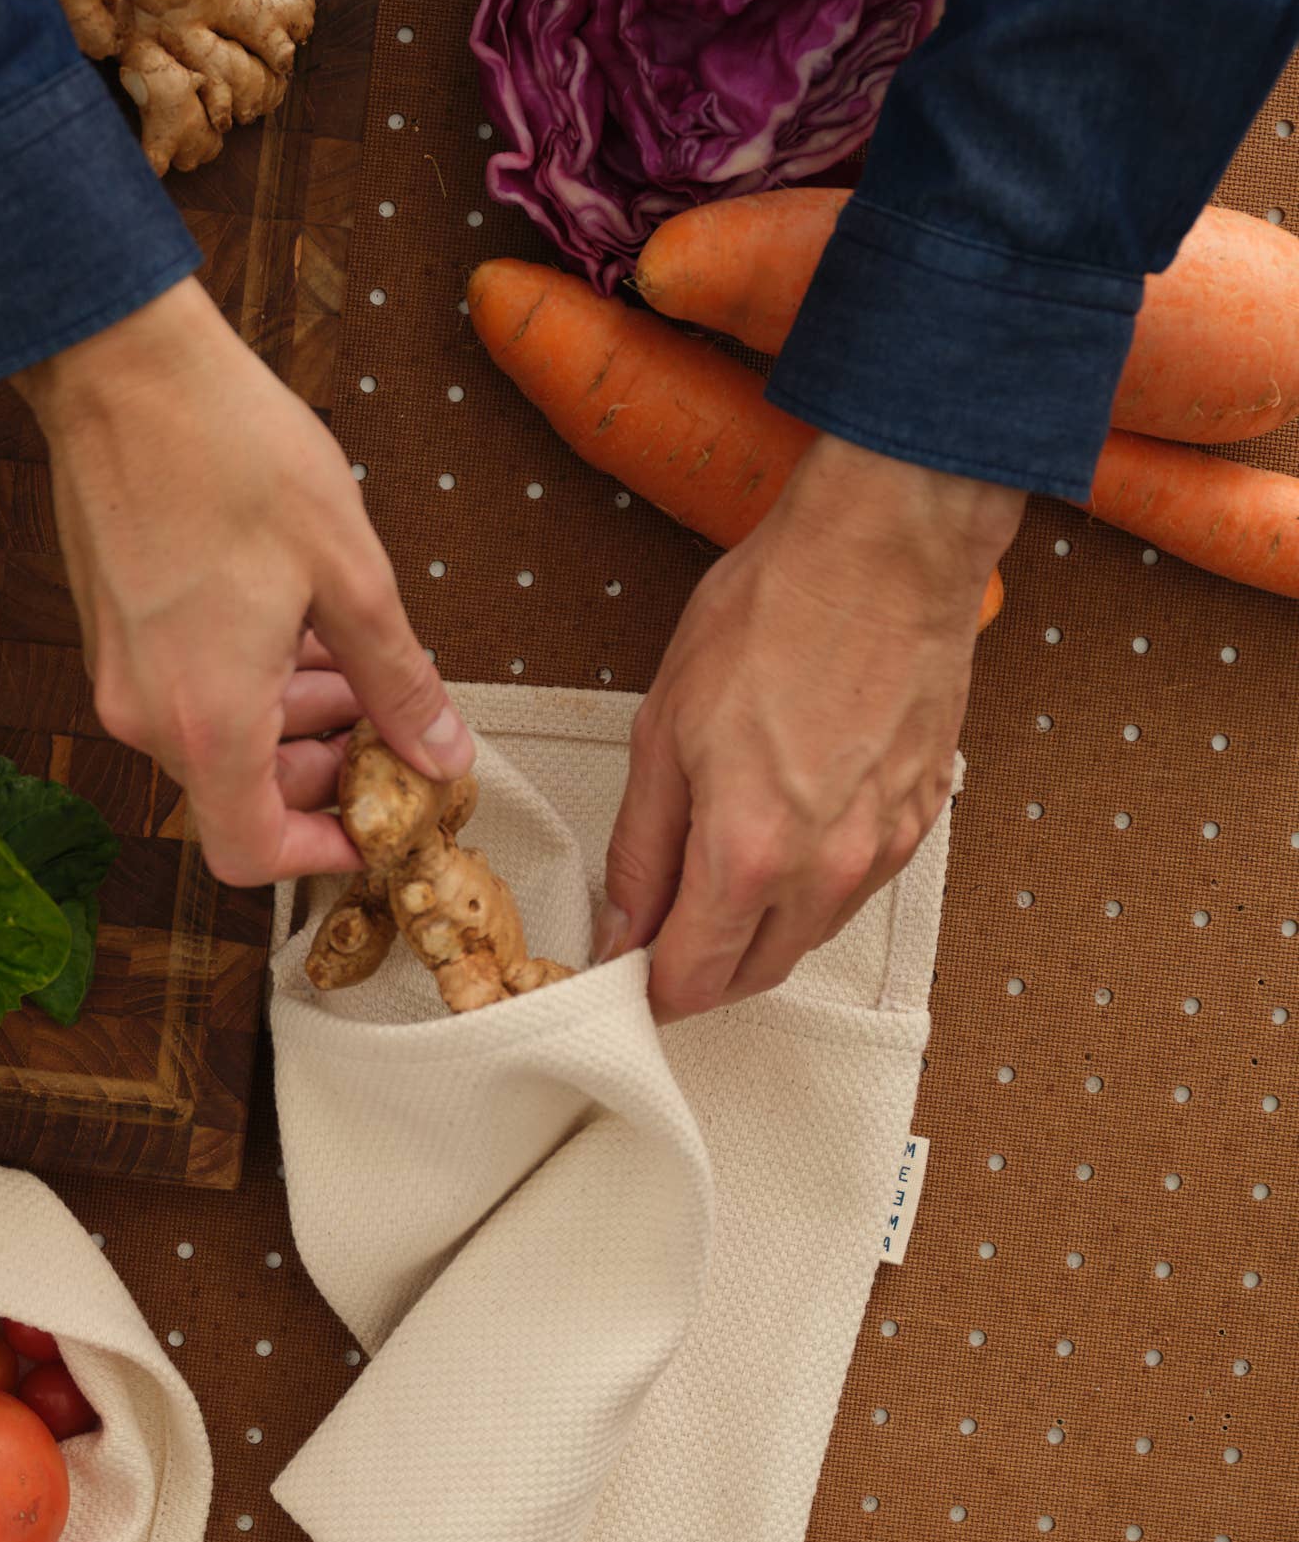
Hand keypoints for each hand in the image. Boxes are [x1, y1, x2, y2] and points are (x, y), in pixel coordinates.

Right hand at [12, 279, 467, 885]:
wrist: (123, 369)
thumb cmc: (232, 452)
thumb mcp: (350, 572)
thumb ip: (397, 681)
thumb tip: (440, 752)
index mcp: (207, 718)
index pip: (251, 853)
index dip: (323, 853)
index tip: (378, 817)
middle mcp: (147, 714)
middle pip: (238, 794)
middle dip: (321, 764)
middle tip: (387, 707)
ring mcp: (118, 675)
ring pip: (215, 738)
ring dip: (288, 714)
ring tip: (348, 642)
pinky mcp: (108, 633)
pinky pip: (184, 692)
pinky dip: (244, 678)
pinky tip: (291, 611)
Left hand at [599, 431, 1024, 1017]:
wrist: (883, 556)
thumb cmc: (772, 619)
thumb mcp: (661, 735)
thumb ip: (641, 850)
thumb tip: (621, 926)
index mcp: (749, 855)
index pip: (692, 981)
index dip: (647, 985)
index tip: (624, 965)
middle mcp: (826, 871)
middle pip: (754, 975)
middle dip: (700, 967)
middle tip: (659, 924)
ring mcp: (884, 850)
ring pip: (806, 936)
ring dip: (757, 929)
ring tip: (716, 868)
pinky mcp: (921, 820)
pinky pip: (854, 890)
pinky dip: (809, 887)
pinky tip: (783, 834)